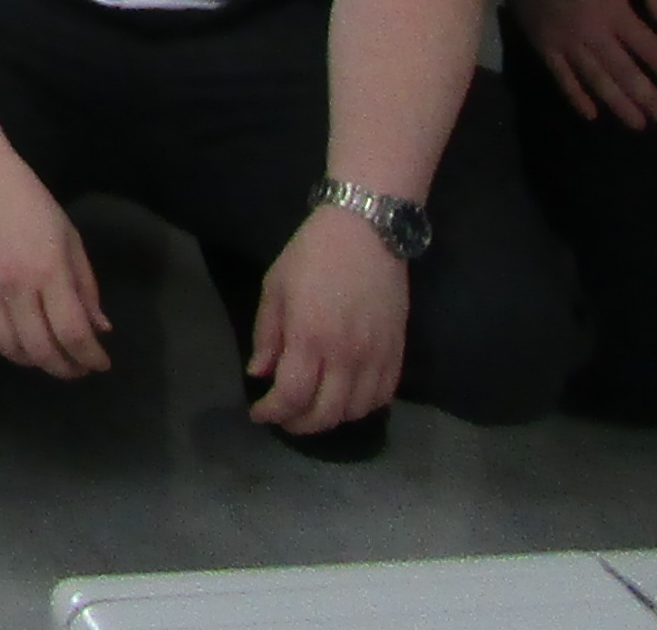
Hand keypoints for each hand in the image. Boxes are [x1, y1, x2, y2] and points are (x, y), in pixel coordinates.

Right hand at [0, 148, 109, 376]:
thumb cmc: (28, 199)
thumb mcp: (69, 237)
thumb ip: (85, 285)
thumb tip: (99, 328)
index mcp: (48, 270)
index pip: (73, 332)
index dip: (90, 356)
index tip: (101, 363)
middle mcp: (15, 286)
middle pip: (41, 349)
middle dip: (65, 368)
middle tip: (77, 367)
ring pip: (9, 348)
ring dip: (33, 361)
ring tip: (47, 354)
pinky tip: (12, 338)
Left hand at [243, 204, 412, 433]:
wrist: (367, 231)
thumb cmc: (312, 253)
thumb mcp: (275, 286)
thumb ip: (267, 334)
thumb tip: (259, 374)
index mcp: (310, 337)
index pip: (292, 396)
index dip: (272, 412)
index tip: (258, 413)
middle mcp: (346, 355)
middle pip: (325, 414)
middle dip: (299, 424)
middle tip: (283, 418)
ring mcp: (376, 357)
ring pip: (356, 412)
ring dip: (331, 420)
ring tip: (312, 409)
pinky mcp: (398, 352)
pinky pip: (383, 397)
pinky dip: (362, 408)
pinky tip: (346, 399)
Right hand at [508, 0, 656, 127]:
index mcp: (615, 12)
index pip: (651, 51)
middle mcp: (593, 33)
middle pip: (626, 74)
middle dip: (650, 101)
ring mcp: (567, 42)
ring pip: (596, 80)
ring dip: (619, 105)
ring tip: (639, 125)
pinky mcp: (545, 46)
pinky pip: (562, 77)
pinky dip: (577, 97)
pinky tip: (592, 115)